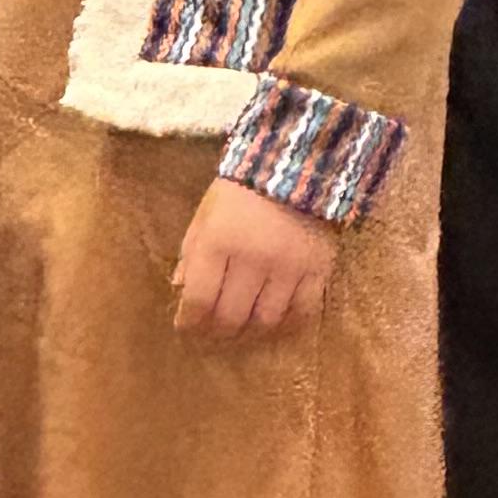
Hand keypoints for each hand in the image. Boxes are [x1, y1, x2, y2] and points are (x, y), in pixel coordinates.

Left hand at [173, 175, 337, 339]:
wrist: (298, 165)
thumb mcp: (206, 214)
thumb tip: (180, 288)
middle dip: (218, 330)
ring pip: (266, 320)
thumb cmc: (242, 190)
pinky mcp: (318, 269)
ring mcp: (287, 267)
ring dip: (251, 329)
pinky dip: (288, 322)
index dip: (190, 321)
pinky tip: (277, 320)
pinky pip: (303, 311)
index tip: (187, 327)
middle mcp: (252, 259)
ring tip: (244, 327)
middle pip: (232, 316)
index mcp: (217, 242)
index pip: (200, 300)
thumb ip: (191, 252)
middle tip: (214, 332)